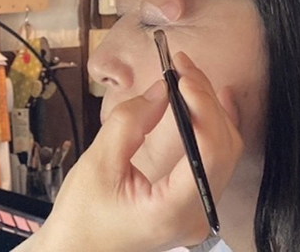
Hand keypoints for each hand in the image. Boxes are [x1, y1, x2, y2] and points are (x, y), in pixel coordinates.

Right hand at [20, 53, 242, 251]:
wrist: (76, 249)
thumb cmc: (81, 215)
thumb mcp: (98, 164)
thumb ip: (129, 123)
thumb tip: (160, 88)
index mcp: (174, 209)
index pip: (210, 150)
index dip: (201, 105)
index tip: (180, 74)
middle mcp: (197, 215)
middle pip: (223, 148)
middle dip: (205, 101)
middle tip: (180, 66)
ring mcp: (198, 213)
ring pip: (224, 153)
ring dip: (209, 111)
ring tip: (187, 78)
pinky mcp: (192, 205)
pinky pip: (214, 162)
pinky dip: (209, 129)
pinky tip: (205, 104)